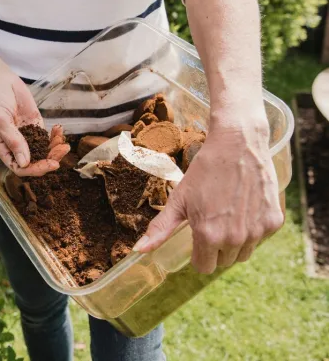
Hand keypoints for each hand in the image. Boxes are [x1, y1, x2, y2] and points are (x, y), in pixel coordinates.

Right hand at [0, 69, 69, 176]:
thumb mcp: (0, 120)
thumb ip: (13, 140)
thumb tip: (24, 163)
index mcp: (1, 147)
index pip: (18, 167)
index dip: (34, 169)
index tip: (49, 164)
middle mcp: (14, 144)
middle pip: (33, 161)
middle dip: (49, 159)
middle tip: (62, 151)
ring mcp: (25, 134)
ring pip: (42, 149)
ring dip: (54, 148)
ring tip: (64, 144)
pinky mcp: (34, 124)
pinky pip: (46, 135)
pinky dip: (54, 136)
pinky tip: (59, 131)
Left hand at [133, 118, 283, 273]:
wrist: (237, 145)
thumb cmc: (204, 171)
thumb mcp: (178, 200)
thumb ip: (160, 229)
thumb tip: (139, 250)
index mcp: (208, 236)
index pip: (203, 267)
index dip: (198, 253)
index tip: (198, 236)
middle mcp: (235, 239)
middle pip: (223, 261)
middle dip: (216, 247)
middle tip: (213, 220)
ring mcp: (257, 232)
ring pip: (243, 253)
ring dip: (235, 242)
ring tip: (228, 215)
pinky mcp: (273, 222)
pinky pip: (260, 238)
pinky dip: (253, 229)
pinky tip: (244, 208)